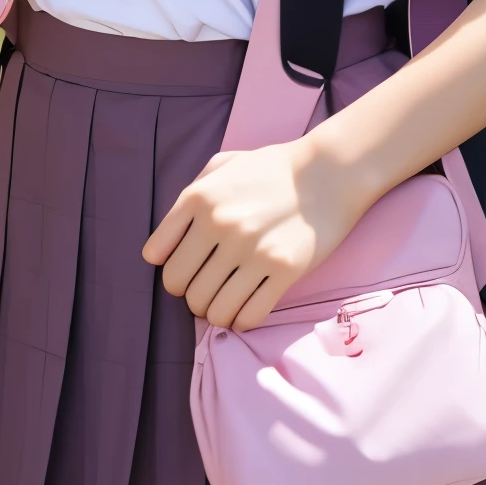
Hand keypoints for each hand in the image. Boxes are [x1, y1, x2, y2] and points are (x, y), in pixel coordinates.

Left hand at [141, 139, 363, 331]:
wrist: (328, 172)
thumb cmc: (272, 169)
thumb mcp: (223, 165)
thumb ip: (190, 195)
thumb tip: (162, 245)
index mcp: (199, 198)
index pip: (157, 256)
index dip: (170, 266)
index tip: (186, 268)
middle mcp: (220, 225)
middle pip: (182, 288)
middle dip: (191, 292)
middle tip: (208, 286)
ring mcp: (252, 250)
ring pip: (212, 310)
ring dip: (216, 311)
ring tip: (226, 299)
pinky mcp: (283, 271)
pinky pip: (248, 317)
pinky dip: (242, 319)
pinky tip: (246, 307)